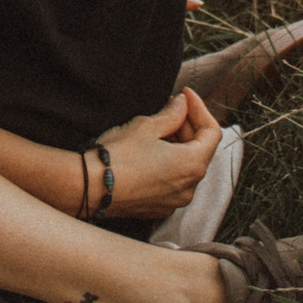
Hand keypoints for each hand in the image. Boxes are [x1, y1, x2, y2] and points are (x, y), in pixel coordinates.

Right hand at [88, 90, 222, 218]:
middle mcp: (190, 188)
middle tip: (169, 107)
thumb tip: (182, 104)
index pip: (212, 132)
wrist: (91, 187)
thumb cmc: (119, 155)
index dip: (200, 109)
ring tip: (158, 128)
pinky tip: (150, 151)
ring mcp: (175, 201)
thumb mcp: (147, 126)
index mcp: (193, 165)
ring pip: (187, 167)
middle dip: (188, 126)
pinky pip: (173, 182)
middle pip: (201, 151)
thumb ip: (172, 114)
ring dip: (179, 145)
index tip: (185, 94)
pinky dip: (169, 164)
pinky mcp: (159, 208)